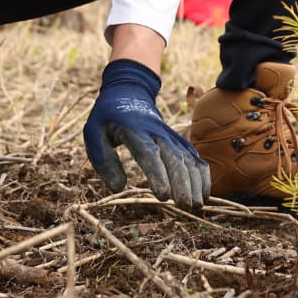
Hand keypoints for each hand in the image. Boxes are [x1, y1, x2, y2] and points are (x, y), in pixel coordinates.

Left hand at [80, 60, 208, 207]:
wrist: (129, 92)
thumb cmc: (108, 116)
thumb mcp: (93, 133)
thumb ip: (103, 161)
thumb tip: (117, 187)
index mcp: (134, 130)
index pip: (149, 154)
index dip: (158, 175)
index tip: (163, 196)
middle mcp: (157, 133)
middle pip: (174, 158)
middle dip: (182, 183)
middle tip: (185, 206)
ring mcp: (170, 136)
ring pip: (188, 158)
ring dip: (195, 181)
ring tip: (195, 205)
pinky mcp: (177, 140)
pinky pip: (193, 157)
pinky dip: (202, 174)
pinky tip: (204, 193)